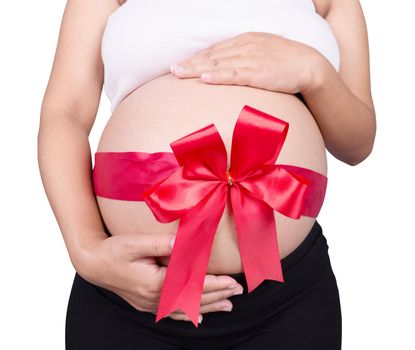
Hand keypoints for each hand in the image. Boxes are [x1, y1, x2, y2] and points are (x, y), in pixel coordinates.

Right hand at [75, 232, 243, 323]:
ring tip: (227, 306)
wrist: (93, 263)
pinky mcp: (146, 303)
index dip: (215, 284)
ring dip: (209, 307)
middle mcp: (155, 298)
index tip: (233, 283)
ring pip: (185, 309)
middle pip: (193, 299)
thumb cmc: (113, 250)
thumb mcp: (135, 243)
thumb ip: (160, 244)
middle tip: (238, 293)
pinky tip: (198, 317)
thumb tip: (182, 242)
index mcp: (155, 283)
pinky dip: (188, 315)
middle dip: (218, 296)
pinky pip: (172, 313)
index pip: (192, 286)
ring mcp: (150, 303)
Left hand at [170, 31, 320, 93]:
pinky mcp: (259, 73)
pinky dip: (218, 76)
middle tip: (173, 70)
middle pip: (212, 56)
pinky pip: (234, 75)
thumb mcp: (261, 51)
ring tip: (179, 74)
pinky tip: (205, 78)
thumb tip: (226, 67)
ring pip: (218, 64)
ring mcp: (251, 59)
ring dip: (197, 69)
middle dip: (191, 63)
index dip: (197, 58)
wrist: (308, 65)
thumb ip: (243, 56)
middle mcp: (245, 47)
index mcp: (245, 40)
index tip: (182, 64)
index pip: (215, 50)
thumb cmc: (284, 60)